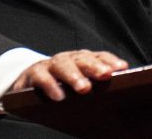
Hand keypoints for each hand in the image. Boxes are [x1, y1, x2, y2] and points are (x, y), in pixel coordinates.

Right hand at [10, 49, 127, 100]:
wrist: (28, 82)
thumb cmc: (60, 85)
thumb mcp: (78, 84)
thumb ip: (95, 87)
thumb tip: (119, 95)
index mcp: (81, 60)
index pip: (98, 56)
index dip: (109, 60)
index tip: (122, 68)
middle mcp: (67, 59)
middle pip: (82, 59)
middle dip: (94, 66)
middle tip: (105, 75)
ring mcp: (50, 65)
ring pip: (63, 65)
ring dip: (73, 75)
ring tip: (84, 88)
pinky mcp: (34, 74)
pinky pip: (42, 77)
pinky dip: (50, 85)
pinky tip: (58, 96)